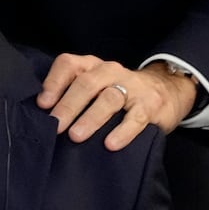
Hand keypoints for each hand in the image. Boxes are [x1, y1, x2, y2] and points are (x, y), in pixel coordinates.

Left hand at [38, 56, 196, 150]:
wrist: (165, 90)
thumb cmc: (118, 91)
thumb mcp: (96, 86)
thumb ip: (72, 94)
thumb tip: (44, 116)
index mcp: (92, 65)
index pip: (69, 64)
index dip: (54, 83)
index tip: (42, 105)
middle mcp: (110, 71)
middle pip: (87, 83)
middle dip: (69, 105)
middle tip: (56, 126)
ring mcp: (132, 87)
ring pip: (109, 98)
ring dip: (91, 118)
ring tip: (76, 136)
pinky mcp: (150, 105)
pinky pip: (136, 118)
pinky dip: (122, 131)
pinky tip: (110, 144)